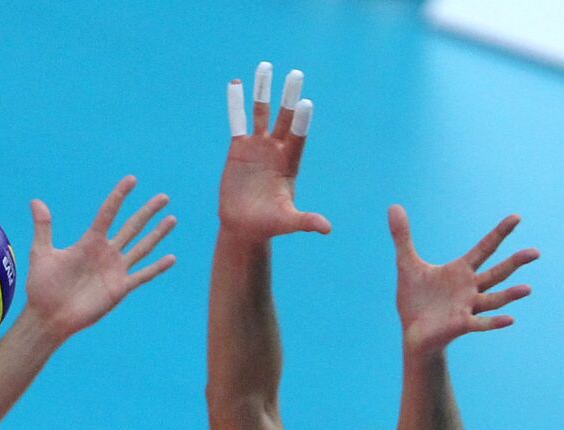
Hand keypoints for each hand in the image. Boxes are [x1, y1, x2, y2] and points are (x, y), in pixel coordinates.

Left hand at [25, 177, 174, 342]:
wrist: (49, 316)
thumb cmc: (42, 286)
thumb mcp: (41, 253)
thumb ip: (43, 227)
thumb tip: (35, 201)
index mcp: (89, 242)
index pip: (108, 213)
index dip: (119, 196)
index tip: (131, 179)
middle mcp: (106, 253)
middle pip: (132, 227)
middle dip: (147, 212)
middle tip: (163, 197)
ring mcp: (115, 270)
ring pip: (142, 247)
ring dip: (157, 234)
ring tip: (172, 219)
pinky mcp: (119, 288)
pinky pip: (142, 276)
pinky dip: (156, 268)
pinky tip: (171, 258)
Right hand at [218, 63, 329, 240]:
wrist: (244, 226)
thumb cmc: (268, 225)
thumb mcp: (288, 222)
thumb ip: (306, 221)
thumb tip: (327, 228)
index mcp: (290, 164)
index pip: (298, 138)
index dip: (301, 122)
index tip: (306, 103)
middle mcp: (276, 150)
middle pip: (284, 118)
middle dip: (289, 97)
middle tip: (296, 74)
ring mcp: (258, 147)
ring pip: (261, 114)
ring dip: (263, 91)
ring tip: (265, 66)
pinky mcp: (238, 149)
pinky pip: (237, 122)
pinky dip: (236, 104)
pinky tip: (236, 84)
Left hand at [389, 205, 536, 355]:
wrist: (413, 331)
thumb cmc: (415, 298)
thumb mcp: (406, 264)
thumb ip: (402, 237)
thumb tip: (393, 206)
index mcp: (460, 271)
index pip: (484, 248)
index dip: (499, 233)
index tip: (516, 217)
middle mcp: (470, 288)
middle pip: (496, 273)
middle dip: (515, 262)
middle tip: (535, 252)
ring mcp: (468, 307)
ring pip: (493, 300)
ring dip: (510, 295)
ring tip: (527, 289)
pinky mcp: (460, 325)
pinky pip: (480, 323)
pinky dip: (493, 322)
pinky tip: (509, 320)